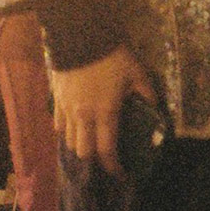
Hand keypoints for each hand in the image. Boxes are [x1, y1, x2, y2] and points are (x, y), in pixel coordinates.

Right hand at [48, 45, 157, 173]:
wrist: (80, 36)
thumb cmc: (111, 56)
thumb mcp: (137, 73)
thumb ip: (146, 93)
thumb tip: (154, 107)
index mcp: (105, 113)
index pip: (106, 150)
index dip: (113, 167)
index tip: (120, 174)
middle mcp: (83, 116)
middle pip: (82, 151)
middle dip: (93, 159)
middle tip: (104, 156)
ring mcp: (66, 108)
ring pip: (67, 139)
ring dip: (79, 145)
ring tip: (90, 142)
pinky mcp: (55, 98)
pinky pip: (57, 124)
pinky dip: (66, 131)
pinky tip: (75, 126)